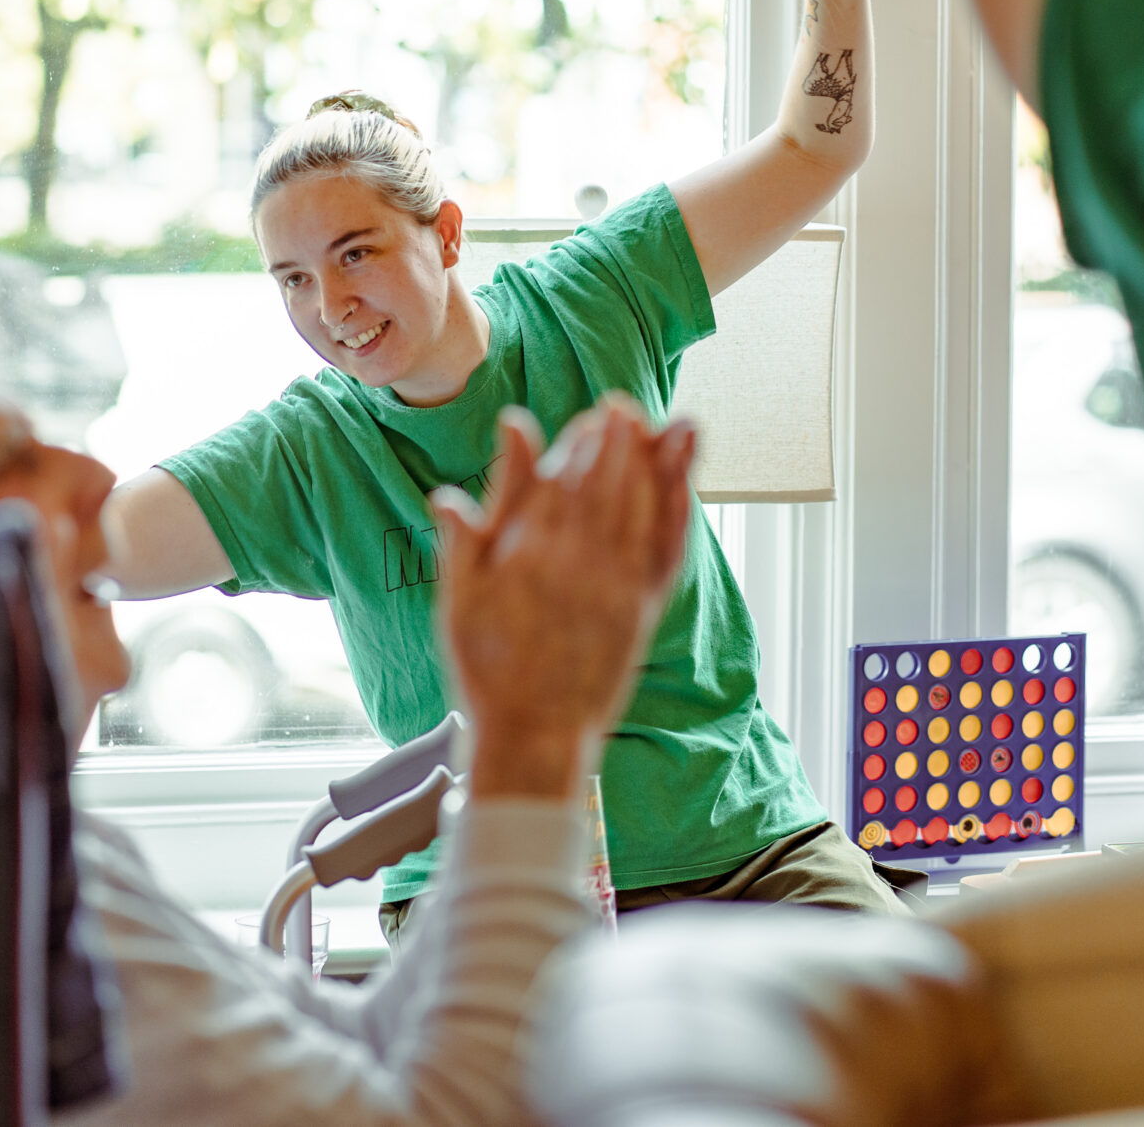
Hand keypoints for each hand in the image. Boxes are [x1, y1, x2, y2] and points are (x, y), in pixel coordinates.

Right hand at [433, 397, 696, 799]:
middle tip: (624, 410)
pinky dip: (678, 509)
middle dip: (619, 443)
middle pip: (606, 485)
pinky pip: (667, 547)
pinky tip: (684, 482)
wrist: (534, 734)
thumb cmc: (487, 666)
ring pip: (641, 508)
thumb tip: (478, 475)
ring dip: (656, 463)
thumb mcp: (459, 597)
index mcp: (528, 555)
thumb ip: (469, 530)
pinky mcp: (644, 609)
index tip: (590, 419)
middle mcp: (577, 563)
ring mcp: (616, 586)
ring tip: (665, 426)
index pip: (562, 482)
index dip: (580, 446)